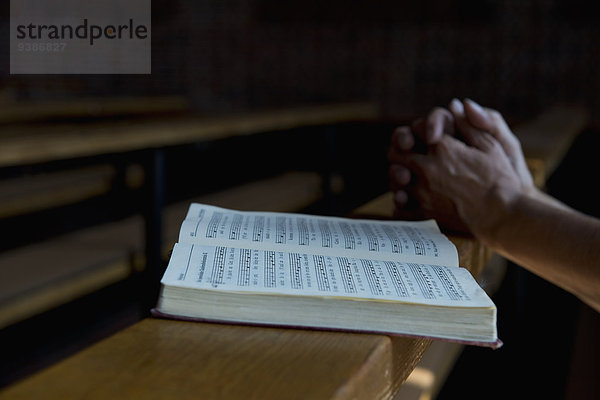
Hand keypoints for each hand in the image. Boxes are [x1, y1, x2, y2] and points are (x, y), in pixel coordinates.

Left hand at [388, 99, 533, 231]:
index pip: (417, 128)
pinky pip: (399, 205)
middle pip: (396, 152)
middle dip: (401, 150)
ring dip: (399, 175)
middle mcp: (427, 167)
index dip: (421, 129)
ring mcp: (422, 191)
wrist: (502, 215)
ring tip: (409, 178)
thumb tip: (455, 105)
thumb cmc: (500, 179)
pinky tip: (409, 199)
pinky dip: (401, 202)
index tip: (428, 136)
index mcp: (442, 148)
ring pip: (394, 178)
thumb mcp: (490, 145)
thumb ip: (469, 124)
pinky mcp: (423, 212)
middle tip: (409, 154)